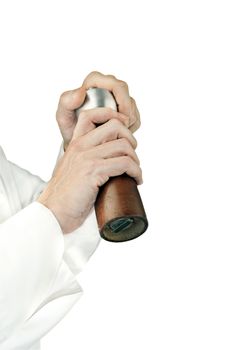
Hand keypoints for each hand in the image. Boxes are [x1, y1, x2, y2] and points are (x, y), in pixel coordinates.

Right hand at [37, 107, 142, 233]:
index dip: (113, 116)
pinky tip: (136, 180)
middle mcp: (80, 146)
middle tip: (132, 156)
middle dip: (131, 139)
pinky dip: (136, 171)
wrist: (53, 212)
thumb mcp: (73, 168)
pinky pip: (125, 163)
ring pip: (124, 146)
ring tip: (135, 172)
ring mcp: (87, 157)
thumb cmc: (66, 195)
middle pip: (115, 126)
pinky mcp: (93, 171)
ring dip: (136, 160)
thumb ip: (86, 158)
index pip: (92, 114)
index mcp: (75, 143)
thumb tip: (110, 159)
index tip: (125, 131)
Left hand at [56, 71, 140, 150]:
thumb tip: (81, 92)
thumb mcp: (63, 116)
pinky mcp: (126, 111)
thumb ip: (66, 101)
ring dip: (128, 120)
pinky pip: (135, 116)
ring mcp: (117, 98)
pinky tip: (118, 134)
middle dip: (127, 110)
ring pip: (132, 105)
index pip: (114, 84)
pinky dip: (130, 126)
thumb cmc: (70, 128)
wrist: (80, 143)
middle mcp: (107, 86)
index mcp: (94, 82)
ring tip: (115, 133)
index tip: (117, 118)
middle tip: (122, 127)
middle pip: (125, 92)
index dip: (121, 100)